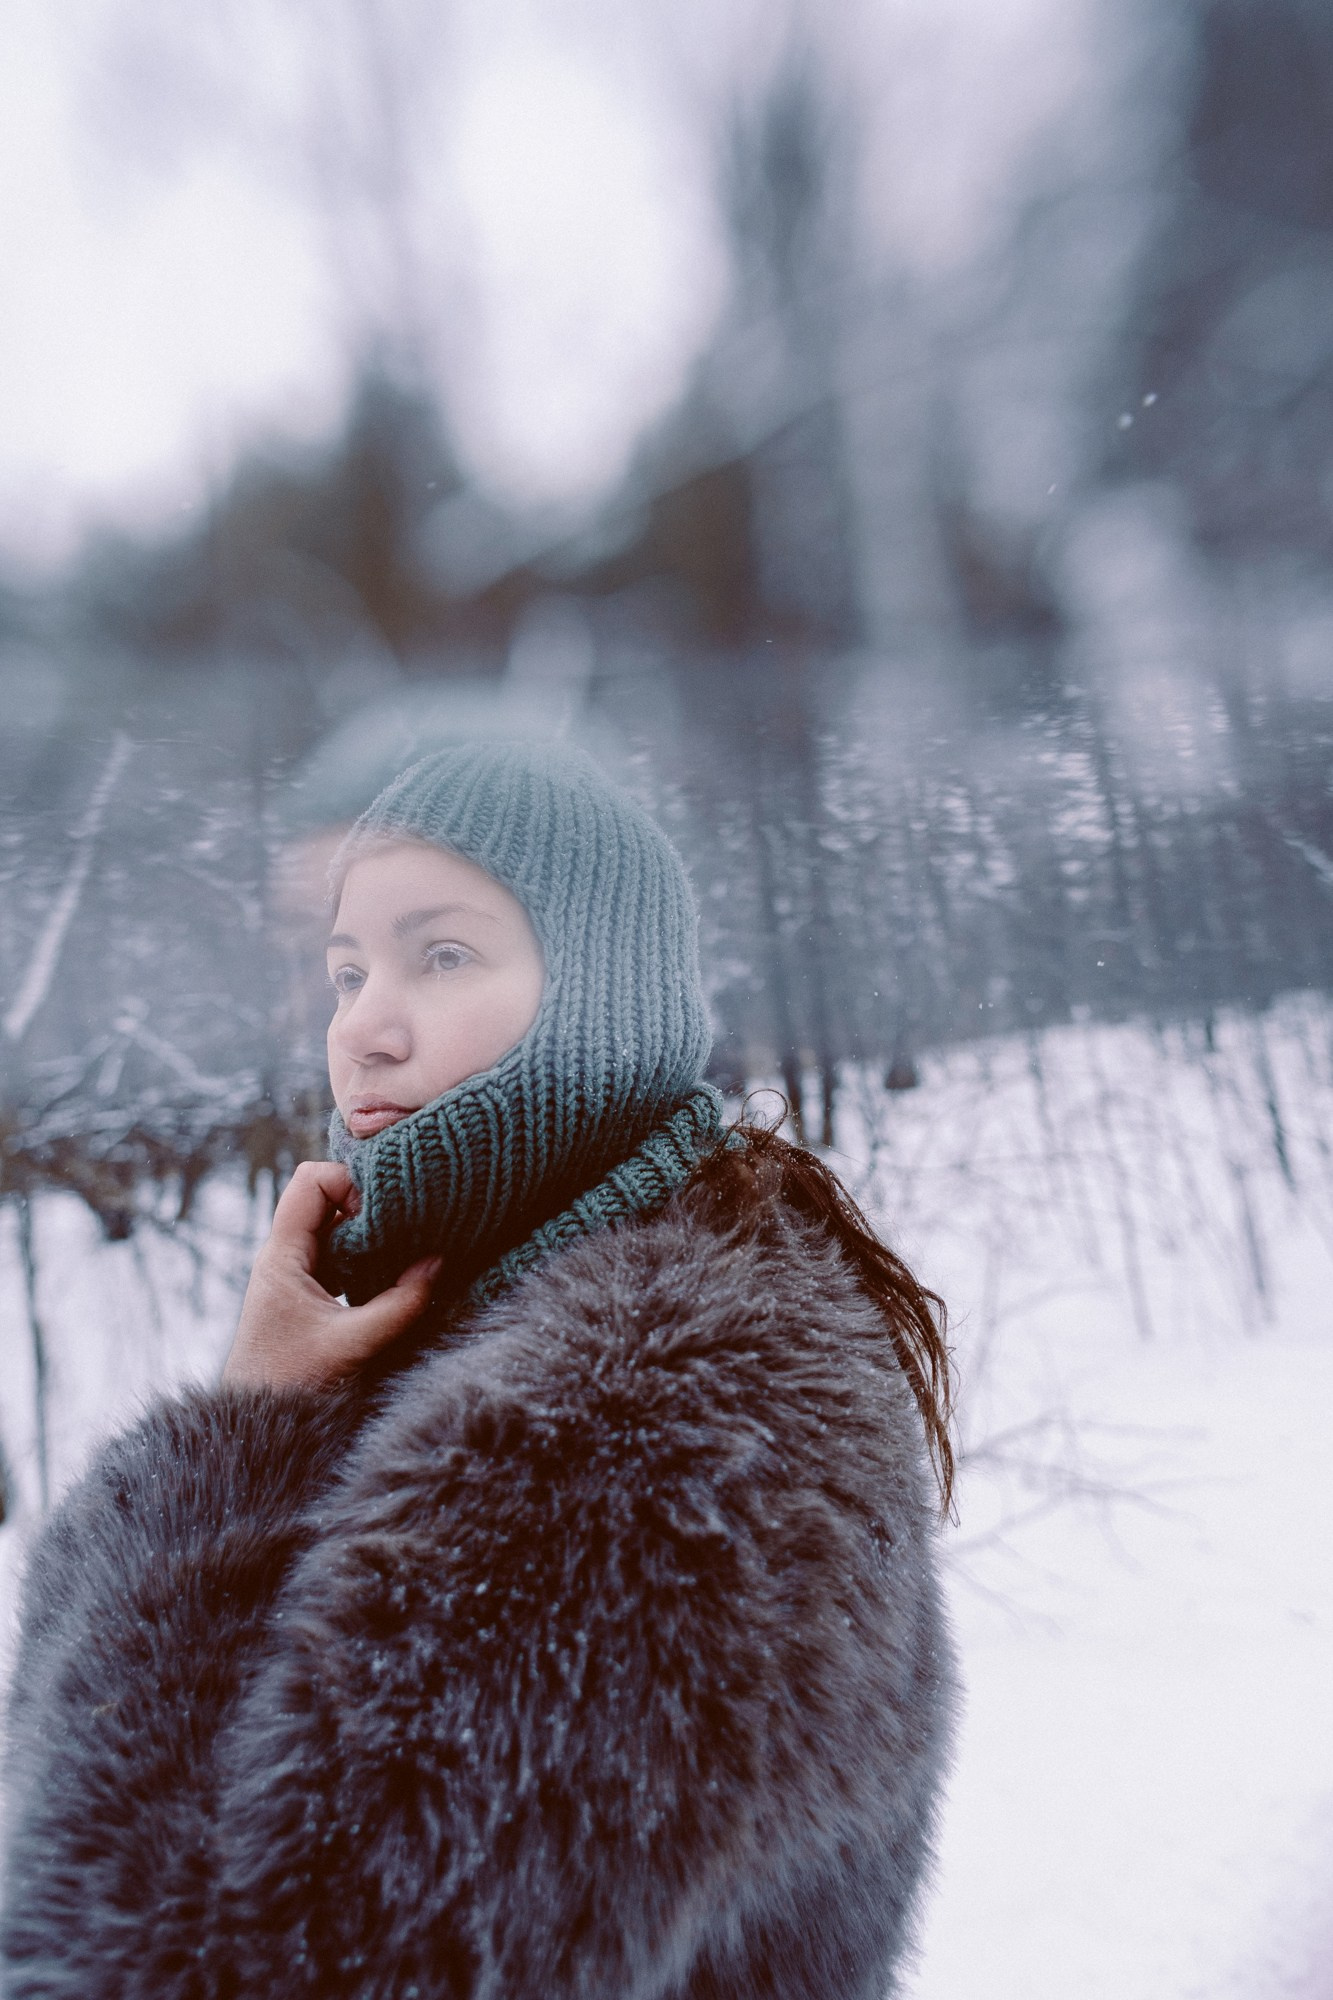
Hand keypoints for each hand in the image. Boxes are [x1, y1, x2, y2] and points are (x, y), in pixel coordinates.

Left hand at [222, 1161, 441, 1391]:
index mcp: (282, 1256)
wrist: (257, 1430)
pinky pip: (342, 1257)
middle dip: (369, 1203)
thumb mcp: (352, 1344)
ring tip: (408, 1246)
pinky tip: (395, 1275)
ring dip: (372, 1233)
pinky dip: (369, 1257)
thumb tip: (438, 1261)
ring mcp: (297, 1275)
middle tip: (408, 1222)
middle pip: (327, 1197)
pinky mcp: (310, 1296)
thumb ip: (400, 1304)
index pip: (311, 1180)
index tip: (383, 1213)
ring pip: (337, 1228)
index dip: (350, 1182)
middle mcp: (285, 1257)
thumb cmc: (291, 1386)